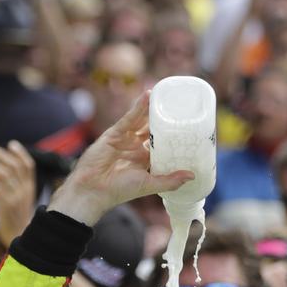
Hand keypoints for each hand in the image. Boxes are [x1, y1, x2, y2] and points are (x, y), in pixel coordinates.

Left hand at [0, 141, 36, 246]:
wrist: (19, 239)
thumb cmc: (16, 219)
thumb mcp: (22, 201)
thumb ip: (19, 187)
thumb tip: (13, 174)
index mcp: (30, 188)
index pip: (28, 165)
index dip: (20, 153)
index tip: (11, 143)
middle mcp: (25, 191)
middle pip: (15, 166)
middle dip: (2, 156)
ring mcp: (17, 198)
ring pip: (4, 174)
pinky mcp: (6, 205)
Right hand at [48, 92, 193, 225]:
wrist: (93, 190)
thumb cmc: (119, 191)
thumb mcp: (149, 184)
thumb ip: (170, 181)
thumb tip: (193, 176)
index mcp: (143, 159)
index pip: (160, 143)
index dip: (172, 134)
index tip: (187, 126)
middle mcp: (134, 147)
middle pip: (151, 128)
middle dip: (163, 118)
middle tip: (178, 106)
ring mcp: (124, 139)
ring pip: (141, 120)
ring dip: (152, 108)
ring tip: (165, 96)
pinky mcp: (114, 133)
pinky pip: (129, 118)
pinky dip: (138, 107)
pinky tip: (148, 96)